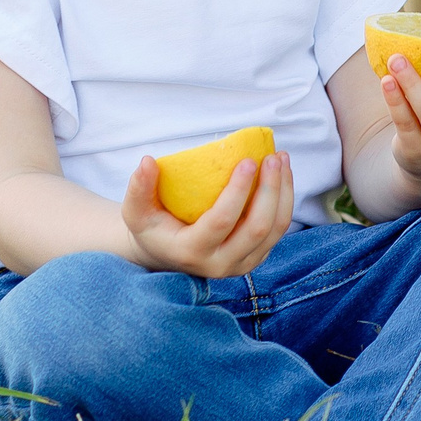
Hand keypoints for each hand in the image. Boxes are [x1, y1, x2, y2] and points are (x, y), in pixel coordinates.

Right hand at [122, 151, 294, 277]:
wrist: (165, 254)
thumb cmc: (150, 226)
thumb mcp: (135, 210)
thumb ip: (138, 187)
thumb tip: (148, 161)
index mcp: (192, 252)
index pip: (221, 222)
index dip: (238, 192)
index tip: (247, 161)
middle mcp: (220, 264)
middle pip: (257, 228)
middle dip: (270, 189)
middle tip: (272, 157)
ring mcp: (241, 264)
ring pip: (275, 230)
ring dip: (283, 192)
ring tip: (281, 160)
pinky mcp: (254, 258)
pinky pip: (277, 230)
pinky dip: (284, 201)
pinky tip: (281, 175)